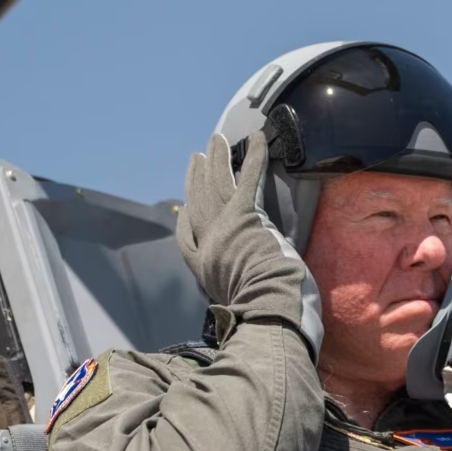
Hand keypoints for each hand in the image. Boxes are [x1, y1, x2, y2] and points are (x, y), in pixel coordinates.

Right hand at [176, 131, 323, 358]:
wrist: (266, 306)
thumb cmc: (263, 313)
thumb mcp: (243, 306)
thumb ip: (241, 294)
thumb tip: (255, 297)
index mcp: (204, 268)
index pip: (188, 237)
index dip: (186, 218)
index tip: (185, 204)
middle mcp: (209, 244)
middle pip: (199, 203)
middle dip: (197, 178)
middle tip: (196, 157)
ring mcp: (224, 228)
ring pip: (218, 186)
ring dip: (217, 160)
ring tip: (215, 141)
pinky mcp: (245, 215)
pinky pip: (248, 179)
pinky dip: (253, 157)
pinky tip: (257, 137)